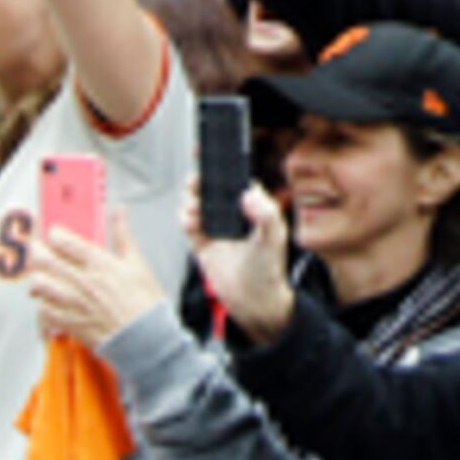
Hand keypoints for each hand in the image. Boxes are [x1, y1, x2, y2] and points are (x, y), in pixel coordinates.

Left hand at [27, 211, 165, 345]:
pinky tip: (48, 301)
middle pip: (44, 260)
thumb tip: (120, 212)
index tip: (53, 233)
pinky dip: (42, 304)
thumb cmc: (144, 303)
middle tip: (38, 249)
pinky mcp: (69, 323)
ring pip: (39, 285)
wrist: (145, 338)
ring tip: (42, 276)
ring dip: (38, 278)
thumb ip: (123, 235)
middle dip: (36, 251)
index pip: (65, 241)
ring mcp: (73, 303)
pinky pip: (43, 311)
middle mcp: (82, 281)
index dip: (54, 234)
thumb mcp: (137, 264)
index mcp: (99, 263)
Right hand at [193, 181, 298, 342]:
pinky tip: (191, 222)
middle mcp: (234, 213)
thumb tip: (248, 194)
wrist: (253, 302)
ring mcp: (217, 227)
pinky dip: (185, 219)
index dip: (224, 167)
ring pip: (197, 202)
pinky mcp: (203, 242)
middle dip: (200, 181)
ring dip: (191, 199)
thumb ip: (266, 214)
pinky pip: (189, 224)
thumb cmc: (269, 270)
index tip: (213, 157)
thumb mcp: (273, 238)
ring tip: (195, 207)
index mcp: (254, 206)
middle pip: (211, 187)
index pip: (237, 179)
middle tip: (196, 181)